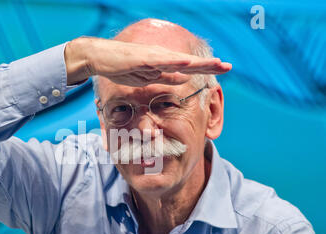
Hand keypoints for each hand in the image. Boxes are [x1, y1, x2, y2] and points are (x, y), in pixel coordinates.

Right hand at [64, 36, 231, 85]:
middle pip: (190, 62)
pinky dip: (175, 62)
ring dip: (198, 63)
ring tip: (216, 63)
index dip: (207, 69)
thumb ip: (166, 77)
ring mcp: (153, 57)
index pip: (190, 67)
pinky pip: (161, 61)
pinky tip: (187, 63)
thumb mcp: (149, 77)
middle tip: (229, 66)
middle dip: (210, 65)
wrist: (101, 58)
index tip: (223, 71)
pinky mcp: (142, 59)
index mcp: (164, 64)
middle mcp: (162, 58)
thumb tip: (184, 79)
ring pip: (180, 60)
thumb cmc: (123, 67)